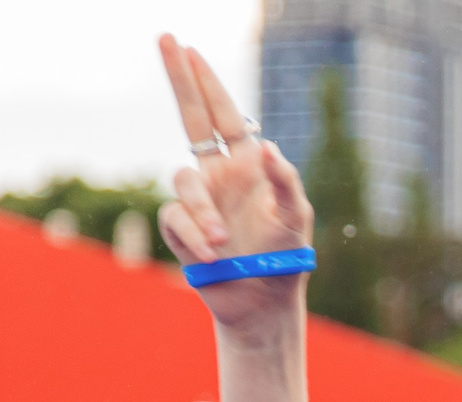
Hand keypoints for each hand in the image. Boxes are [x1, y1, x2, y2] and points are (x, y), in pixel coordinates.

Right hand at [155, 35, 314, 332]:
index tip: (188, 48)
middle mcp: (218, 175)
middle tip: (166, 38)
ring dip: (203, 214)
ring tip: (225, 244)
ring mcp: (197, 200)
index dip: (206, 82)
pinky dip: (196, 239)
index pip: (223, 114)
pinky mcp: (181, 229)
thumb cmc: (285, 257)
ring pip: (183, 182)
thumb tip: (265, 145)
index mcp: (246, 166)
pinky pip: (176, 220)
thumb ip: (284, 179)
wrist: (262, 303)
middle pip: (190, 116)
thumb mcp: (296, 217)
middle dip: (180, 78)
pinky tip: (214, 257)